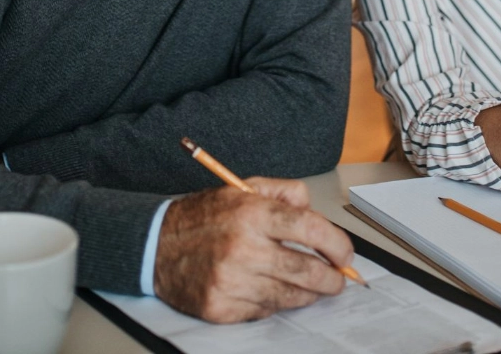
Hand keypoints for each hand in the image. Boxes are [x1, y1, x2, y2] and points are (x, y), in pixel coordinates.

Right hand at [152, 177, 353, 322]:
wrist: (155, 246)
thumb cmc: (203, 218)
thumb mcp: (242, 189)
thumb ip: (283, 192)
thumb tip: (315, 210)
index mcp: (251, 213)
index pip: (311, 229)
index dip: (337, 244)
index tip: (345, 254)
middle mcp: (242, 248)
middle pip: (307, 270)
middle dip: (331, 279)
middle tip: (338, 279)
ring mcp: (231, 281)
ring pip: (289, 296)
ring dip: (307, 294)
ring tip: (312, 287)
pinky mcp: (221, 307)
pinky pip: (264, 311)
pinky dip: (274, 303)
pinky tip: (272, 290)